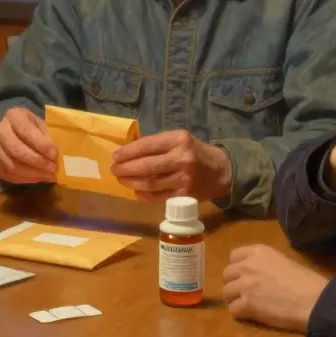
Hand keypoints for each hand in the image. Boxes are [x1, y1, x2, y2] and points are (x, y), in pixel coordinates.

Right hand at [0, 108, 56, 183]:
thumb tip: (58, 154)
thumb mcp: (42, 125)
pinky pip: (9, 175)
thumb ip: (48, 136)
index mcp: (14, 116)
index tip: (54, 154)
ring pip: (12, 165)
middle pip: (16, 150)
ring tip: (49, 175)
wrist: (15, 132)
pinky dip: (26, 179)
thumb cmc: (34, 128)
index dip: (40, 144)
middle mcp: (0, 130)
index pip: (25, 131)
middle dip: (37, 161)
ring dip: (33, 173)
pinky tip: (39, 178)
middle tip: (53, 168)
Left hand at [110, 130, 231, 202]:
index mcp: (179, 140)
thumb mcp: (179, 139)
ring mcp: (184, 179)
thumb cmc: (194, 152)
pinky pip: (158, 197)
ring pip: (150, 183)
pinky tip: (136, 191)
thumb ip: (157, 144)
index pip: (146, 146)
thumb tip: (127, 152)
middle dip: (125, 169)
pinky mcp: (185, 196)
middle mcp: (182, 159)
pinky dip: (144, 195)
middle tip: (114, 170)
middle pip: (146, 166)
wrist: (220, 171)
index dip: (127, 152)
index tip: (115, 157)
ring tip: (122, 180)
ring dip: (132, 182)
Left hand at [222, 245, 328, 332]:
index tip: (246, 275)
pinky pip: (233, 310)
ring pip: (226, 292)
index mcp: (258, 251)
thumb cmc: (306, 281)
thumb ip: (264, 263)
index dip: (238, 267)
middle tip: (246, 292)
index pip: (234, 256)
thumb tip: (257, 273)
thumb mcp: (283, 261)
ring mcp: (245, 285)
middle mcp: (247, 265)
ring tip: (248, 305)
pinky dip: (241, 314)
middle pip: (227, 274)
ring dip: (235, 299)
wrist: (314, 300)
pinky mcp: (247, 304)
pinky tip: (252, 315)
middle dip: (234, 283)